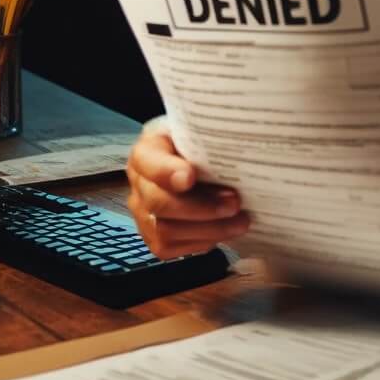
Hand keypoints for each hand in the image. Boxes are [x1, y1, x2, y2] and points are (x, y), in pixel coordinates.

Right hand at [125, 129, 250, 259]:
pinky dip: (201, 242)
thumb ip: (209, 138)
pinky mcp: (153, 236)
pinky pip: (170, 248)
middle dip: (201, 208)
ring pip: (165, 231)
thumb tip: (237, 145)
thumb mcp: (202, 131)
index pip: (150, 162)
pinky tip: (224, 232)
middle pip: (159, 203)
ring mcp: (143, 213)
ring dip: (208, 229)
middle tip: (235, 203)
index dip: (167, 172)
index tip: (191, 176)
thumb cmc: (201, 143)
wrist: (197, 159)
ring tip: (240, 221)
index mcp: (147, 151)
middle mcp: (139, 184)